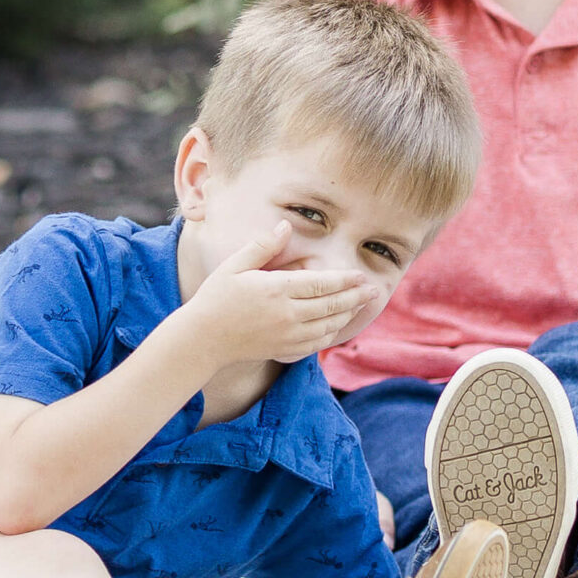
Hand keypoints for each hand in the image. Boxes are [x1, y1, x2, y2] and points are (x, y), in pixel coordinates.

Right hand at [184, 222, 378, 366]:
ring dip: (347, 315)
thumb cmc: (215, 298)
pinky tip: (337, 326)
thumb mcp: (234, 266)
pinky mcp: (284, 350)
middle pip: (331, 306)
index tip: (361, 275)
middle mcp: (287, 315)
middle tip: (374, 290)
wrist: (203, 338)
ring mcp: (287, 335)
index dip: (344, 280)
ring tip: (360, 305)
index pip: (320, 284)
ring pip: (327, 326)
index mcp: (276, 290)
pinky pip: (316, 344)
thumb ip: (263, 247)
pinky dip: (331, 334)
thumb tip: (286, 227)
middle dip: (355, 297)